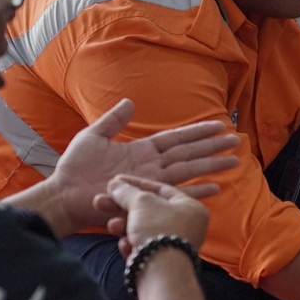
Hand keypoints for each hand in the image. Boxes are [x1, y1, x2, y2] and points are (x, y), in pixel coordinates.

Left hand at [49, 99, 237, 233]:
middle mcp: (152, 166)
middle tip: (237, 141)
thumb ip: (113, 121)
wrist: (63, 195)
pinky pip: (176, 194)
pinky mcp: (147, 198)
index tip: (218, 124)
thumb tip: (131, 102)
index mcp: (142, 150)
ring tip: (234, 162)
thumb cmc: (74, 168)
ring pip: (189, 170)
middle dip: (213, 147)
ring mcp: (151, 182)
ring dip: (212, 166)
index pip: (176, 138)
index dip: (197, 132)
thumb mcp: (92, 137)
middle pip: (189, 153)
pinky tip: (215, 188)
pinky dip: (196, 191)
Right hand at [104, 175, 210, 257]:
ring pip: (143, 229)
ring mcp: (174, 244)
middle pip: (148, 210)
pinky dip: (132, 244)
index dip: (136, 184)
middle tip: (100, 202)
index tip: (115, 181)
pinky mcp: (161, 261)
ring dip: (124, 226)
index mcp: (191, 207)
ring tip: (111, 226)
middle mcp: (187, 225)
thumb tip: (116, 185)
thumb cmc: (158, 230)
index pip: (161, 189)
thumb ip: (127, 192)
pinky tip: (126, 246)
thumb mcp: (141, 203)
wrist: (161, 272)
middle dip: (122, 207)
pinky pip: (143, 247)